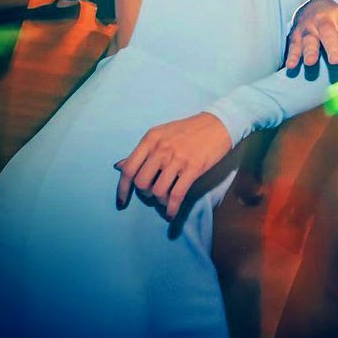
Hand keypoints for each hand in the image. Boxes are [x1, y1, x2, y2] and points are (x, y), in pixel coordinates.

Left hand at [115, 112, 231, 218]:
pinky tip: (171, 214)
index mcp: (151, 138)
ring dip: (160, 201)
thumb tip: (119, 166)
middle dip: (145, 193)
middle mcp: (161, 148)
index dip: (122, 189)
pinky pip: (176, 195)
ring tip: (166, 199)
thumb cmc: (189, 130)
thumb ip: (142, 151)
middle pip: (141, 183)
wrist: (219, 123)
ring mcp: (177, 158)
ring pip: (157, 191)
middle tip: (154, 193)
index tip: (121, 202)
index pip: (128, 169)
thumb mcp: (162, 134)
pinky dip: (171, 209)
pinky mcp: (193, 167)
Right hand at [286, 0, 337, 68]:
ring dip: (309, 51)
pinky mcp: (297, 37)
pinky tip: (292, 67)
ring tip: (311, 63)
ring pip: (309, 40)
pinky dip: (292, 56)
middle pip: (328, 33)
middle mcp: (326, 22)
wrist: (315, 6)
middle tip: (336, 60)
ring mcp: (310, 29)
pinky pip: (293, 46)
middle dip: (332, 45)